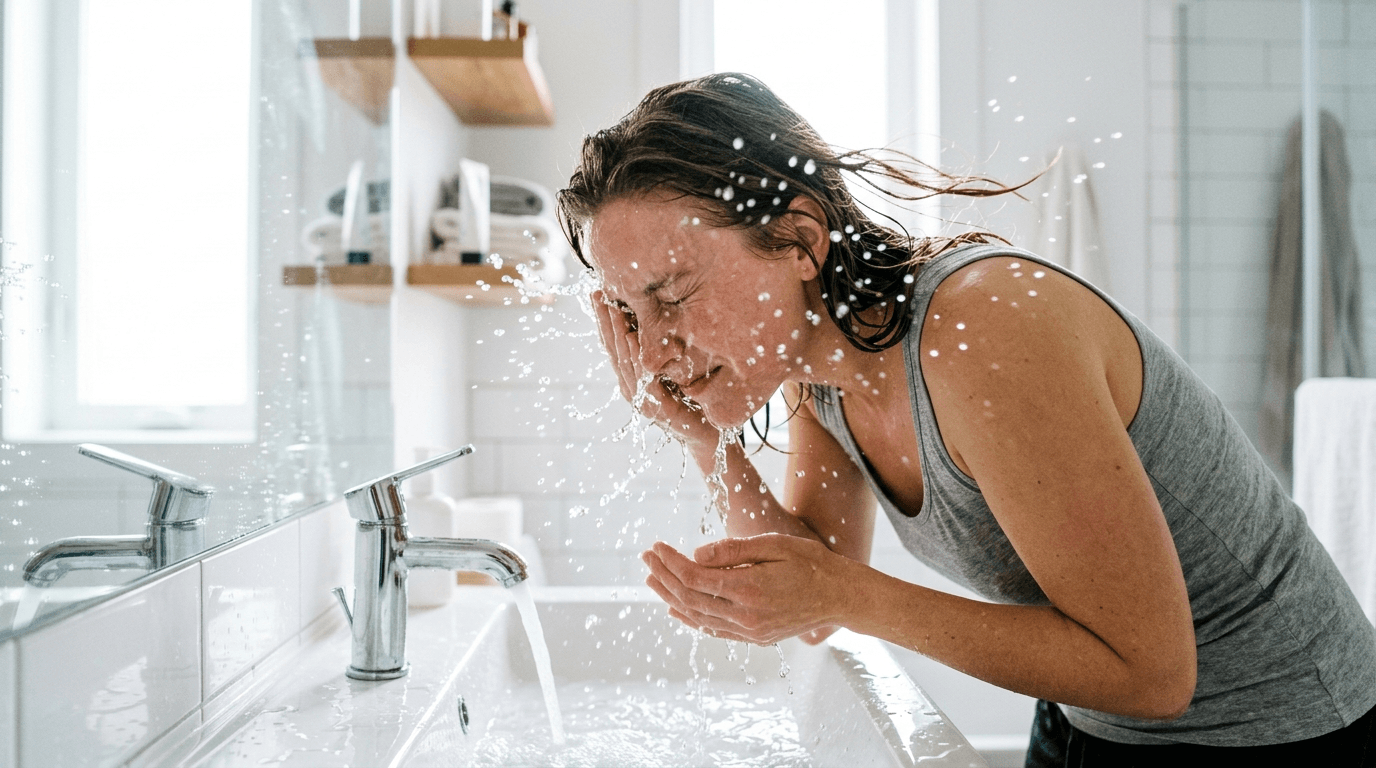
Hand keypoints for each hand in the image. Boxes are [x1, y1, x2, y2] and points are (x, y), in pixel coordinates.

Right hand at [591, 289, 714, 447]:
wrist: (708, 436)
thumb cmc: (691, 400)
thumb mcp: (672, 369)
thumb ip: (658, 351)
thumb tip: (650, 319)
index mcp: (632, 378)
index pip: (614, 344)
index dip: (604, 320)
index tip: (598, 292)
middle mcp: (631, 388)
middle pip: (614, 350)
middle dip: (605, 320)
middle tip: (598, 292)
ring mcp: (642, 400)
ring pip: (624, 361)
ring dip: (616, 332)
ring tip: (612, 307)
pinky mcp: (657, 410)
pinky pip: (644, 378)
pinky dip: (636, 357)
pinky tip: (631, 337)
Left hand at [640, 534, 851, 645]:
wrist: (841, 596)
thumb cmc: (810, 563)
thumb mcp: (774, 544)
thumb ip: (733, 550)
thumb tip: (696, 554)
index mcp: (748, 589)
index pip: (694, 577)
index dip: (670, 562)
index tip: (656, 546)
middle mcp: (745, 616)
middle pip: (690, 598)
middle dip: (663, 577)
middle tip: (646, 558)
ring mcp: (750, 631)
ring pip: (698, 617)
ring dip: (670, 598)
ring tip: (652, 580)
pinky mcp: (755, 637)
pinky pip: (714, 630)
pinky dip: (691, 618)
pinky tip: (675, 609)